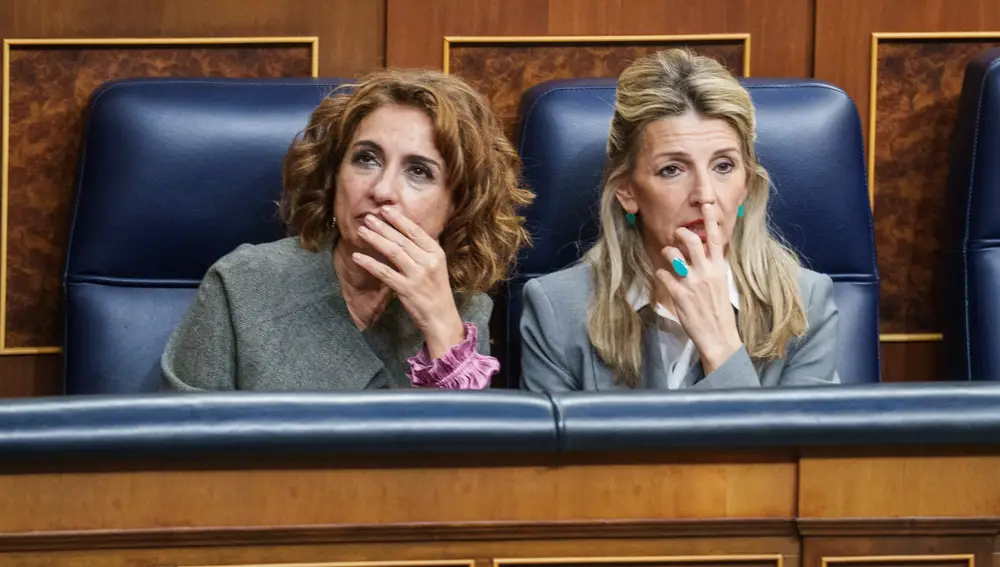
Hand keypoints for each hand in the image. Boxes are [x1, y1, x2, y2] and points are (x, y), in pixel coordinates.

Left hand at [352, 205, 464, 358]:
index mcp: (436, 252)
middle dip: (383, 227)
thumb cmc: (436, 290)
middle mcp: (427, 261)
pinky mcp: (406, 289)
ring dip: (375, 240)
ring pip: (392, 252)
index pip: (415, 231)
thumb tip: (405, 230)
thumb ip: (423, 249)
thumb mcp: (436, 265)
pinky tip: (358, 257)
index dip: (399, 219)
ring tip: (362, 231)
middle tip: (368, 218)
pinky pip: (384, 273)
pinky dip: (370, 264)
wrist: (441, 316)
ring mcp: (417, 275)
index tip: (385, 210)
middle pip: (401, 239)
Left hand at [655, 203, 742, 373]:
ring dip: (667, 253)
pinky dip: (660, 274)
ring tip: (669, 258)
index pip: (715, 238)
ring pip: (673, 255)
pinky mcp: (679, 294)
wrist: (719, 335)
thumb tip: (705, 250)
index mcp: (718, 267)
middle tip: (677, 236)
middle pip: (692, 241)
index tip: (707, 203)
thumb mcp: (720, 282)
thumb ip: (712, 265)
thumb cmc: (718, 308)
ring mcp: (692, 282)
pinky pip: (662, 274)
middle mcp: (706, 272)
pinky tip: (665, 279)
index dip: (710, 220)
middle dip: (681, 234)